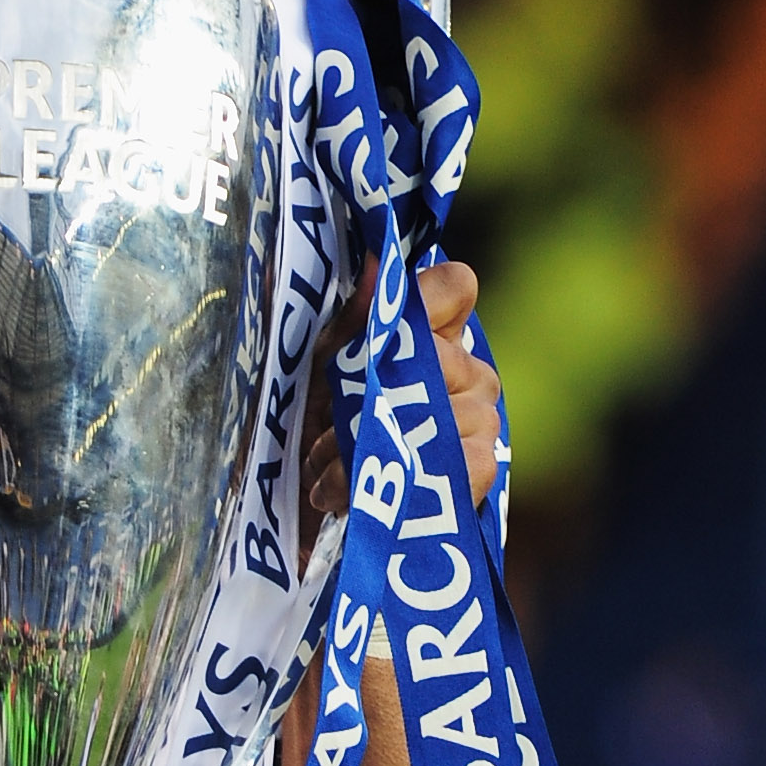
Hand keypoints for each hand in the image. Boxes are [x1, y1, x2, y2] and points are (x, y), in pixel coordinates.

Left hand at [303, 256, 501, 530]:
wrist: (288, 505)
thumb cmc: (305, 424)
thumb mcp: (315, 362)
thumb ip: (352, 313)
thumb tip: (376, 259)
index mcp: (426, 332)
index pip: (456, 288)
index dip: (426, 301)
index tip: (377, 332)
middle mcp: (462, 370)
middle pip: (450, 359)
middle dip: (381, 396)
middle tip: (327, 427)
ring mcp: (477, 421)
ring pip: (461, 412)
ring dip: (385, 443)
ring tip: (326, 468)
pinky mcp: (478, 472)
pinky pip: (475, 459)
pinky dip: (411, 475)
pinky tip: (355, 493)